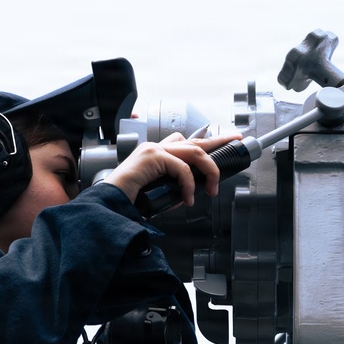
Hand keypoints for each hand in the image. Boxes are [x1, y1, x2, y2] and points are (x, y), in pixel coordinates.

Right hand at [103, 132, 241, 205]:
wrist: (108, 203)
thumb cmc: (127, 200)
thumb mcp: (157, 193)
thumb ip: (172, 189)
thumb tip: (187, 195)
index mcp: (155, 154)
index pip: (185, 142)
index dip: (206, 141)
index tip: (223, 141)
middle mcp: (155, 148)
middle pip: (196, 140)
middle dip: (219, 140)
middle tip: (235, 141)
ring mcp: (154, 150)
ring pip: (195, 152)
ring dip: (209, 170)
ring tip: (211, 189)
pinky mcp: (153, 157)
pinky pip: (183, 169)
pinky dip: (188, 186)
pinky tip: (186, 199)